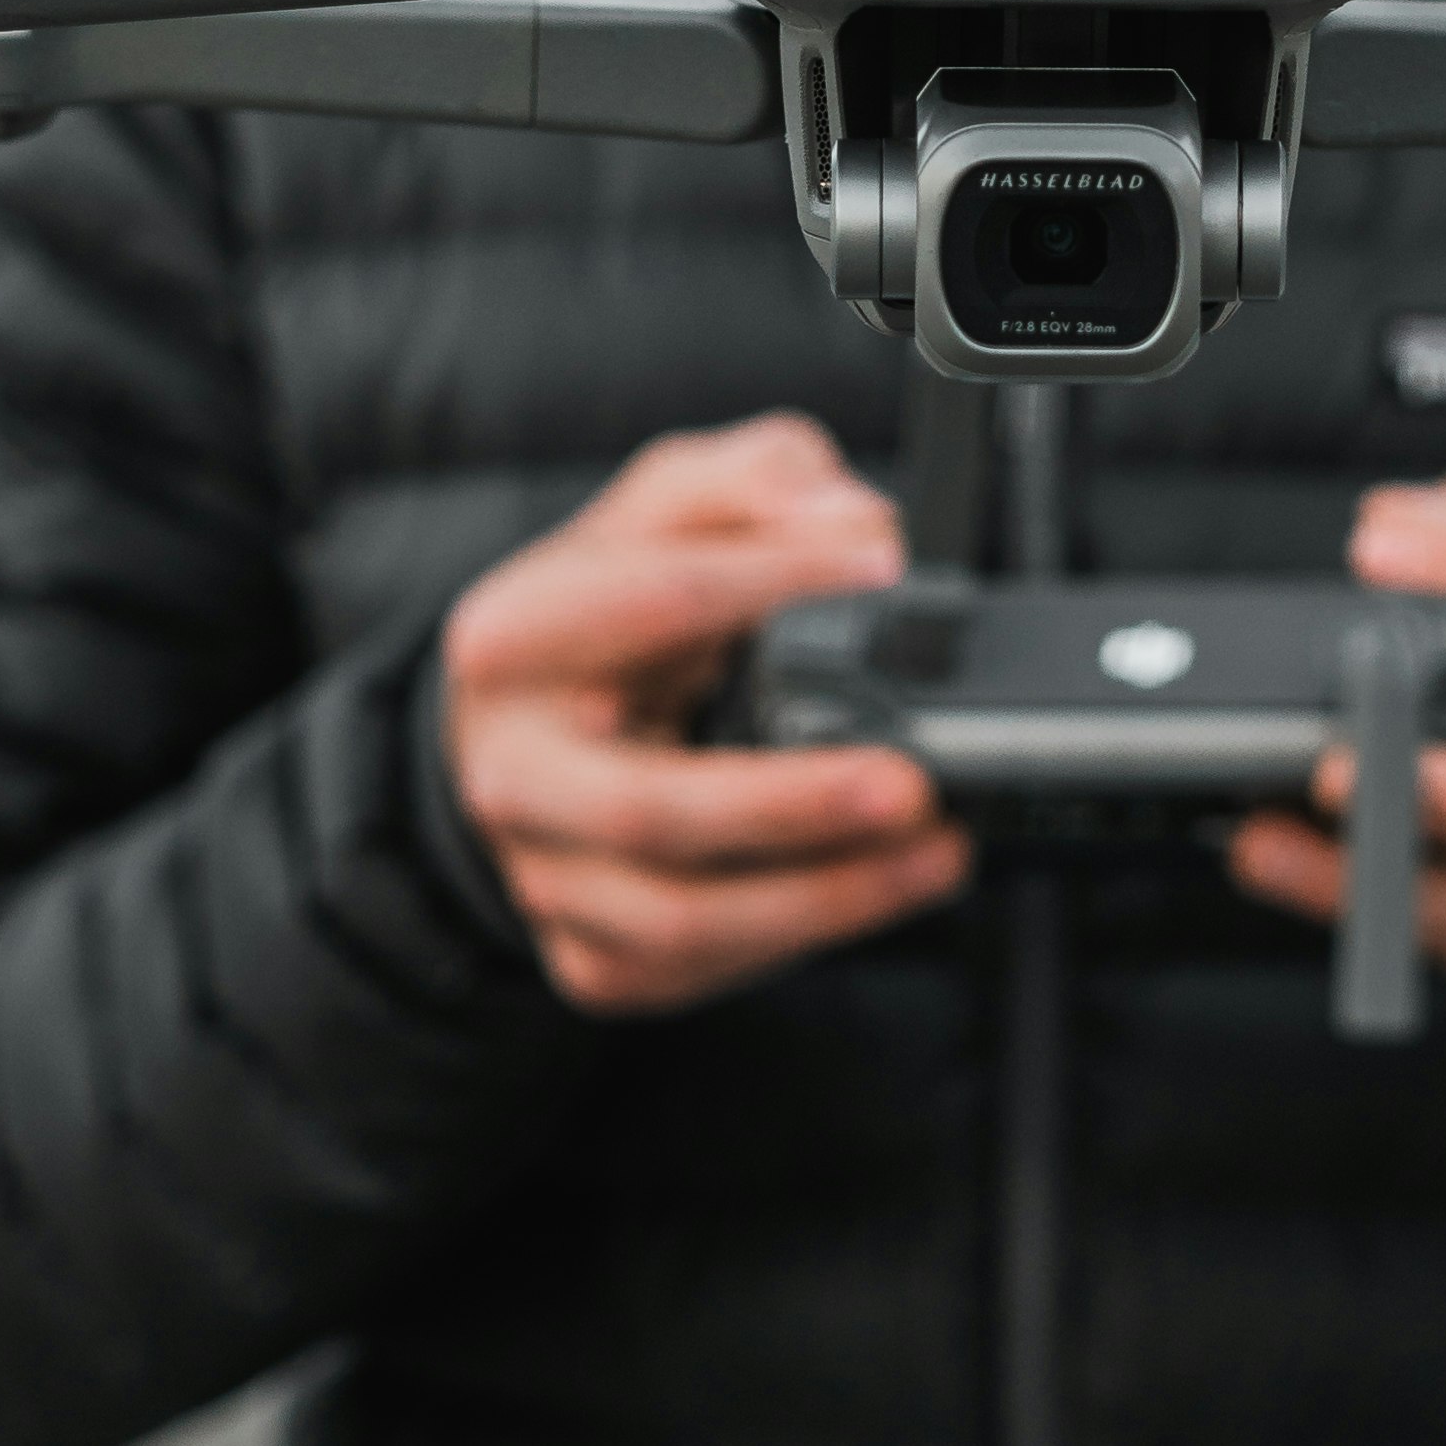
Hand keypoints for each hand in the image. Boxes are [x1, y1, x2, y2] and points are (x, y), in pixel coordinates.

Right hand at [442, 413, 967, 1016]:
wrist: (543, 726)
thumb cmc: (617, 606)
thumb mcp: (679, 500)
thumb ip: (763, 477)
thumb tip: (853, 521)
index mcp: (513, 638)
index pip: (649, 602)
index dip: (774, 578)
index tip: (885, 566)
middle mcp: (511, 770)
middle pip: (648, 807)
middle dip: (790, 805)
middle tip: (909, 783)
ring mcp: (545, 875)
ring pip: (680, 918)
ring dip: (824, 894)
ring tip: (934, 850)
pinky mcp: (593, 957)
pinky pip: (700, 967)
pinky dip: (802, 938)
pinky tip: (877, 889)